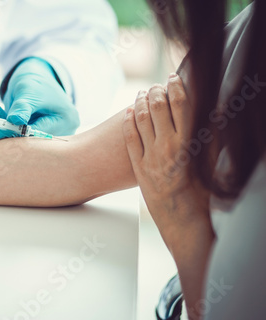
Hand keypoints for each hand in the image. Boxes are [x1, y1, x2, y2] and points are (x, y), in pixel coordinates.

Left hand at [0, 57, 78, 140]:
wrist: (36, 74)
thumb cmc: (37, 80)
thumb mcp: (30, 91)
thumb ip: (23, 107)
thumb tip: (15, 121)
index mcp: (65, 121)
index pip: (37, 133)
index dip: (13, 134)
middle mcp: (58, 130)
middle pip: (27, 137)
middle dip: (2, 132)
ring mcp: (44, 133)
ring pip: (17, 134)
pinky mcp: (30, 134)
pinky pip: (12, 131)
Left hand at [122, 74, 210, 243]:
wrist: (183, 219)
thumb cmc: (203, 191)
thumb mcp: (212, 161)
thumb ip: (211, 135)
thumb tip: (213, 110)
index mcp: (190, 142)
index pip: (181, 104)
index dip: (176, 86)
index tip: (174, 78)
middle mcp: (169, 146)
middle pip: (158, 106)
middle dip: (156, 90)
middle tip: (156, 84)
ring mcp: (151, 156)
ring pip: (141, 119)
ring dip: (140, 102)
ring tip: (142, 93)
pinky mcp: (139, 166)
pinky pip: (130, 138)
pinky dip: (128, 122)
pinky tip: (128, 112)